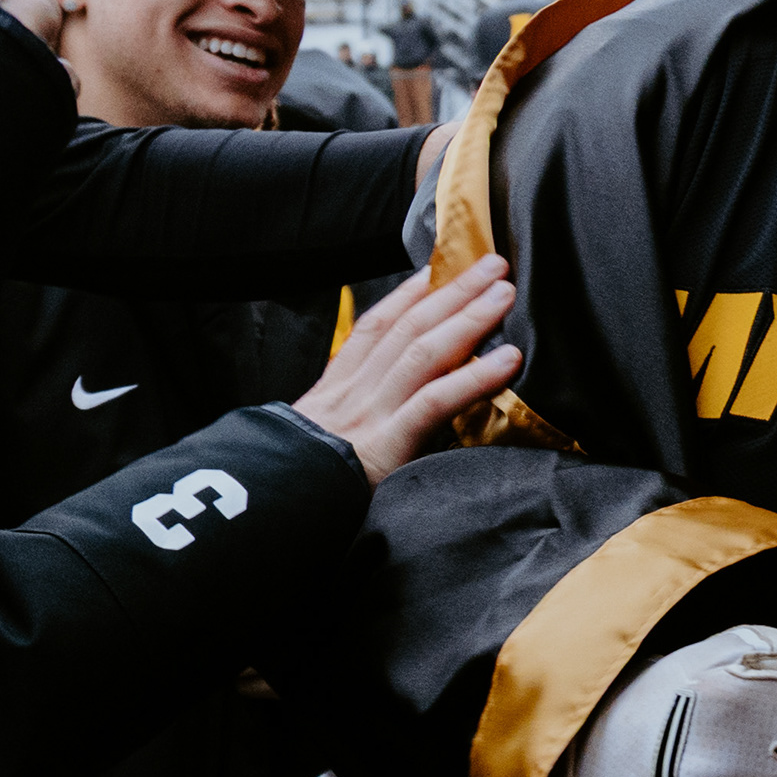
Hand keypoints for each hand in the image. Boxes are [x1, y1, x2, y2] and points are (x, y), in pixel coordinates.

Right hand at [289, 255, 520, 481]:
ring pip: (422, 354)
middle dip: (450, 293)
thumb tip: (379, 414)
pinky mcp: (385, 448)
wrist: (269, 511)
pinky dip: (473, 377)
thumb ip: (343, 425)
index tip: (434, 271)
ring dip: (468, 318)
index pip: (371, 331)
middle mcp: (351, 395)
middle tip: (491, 265)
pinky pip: (434, 403)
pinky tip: (508, 360)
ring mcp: (369, 418)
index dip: (404, 297)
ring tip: (505, 294)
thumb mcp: (308, 446)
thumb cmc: (294, 487)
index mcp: (332, 394)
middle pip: (406, 330)